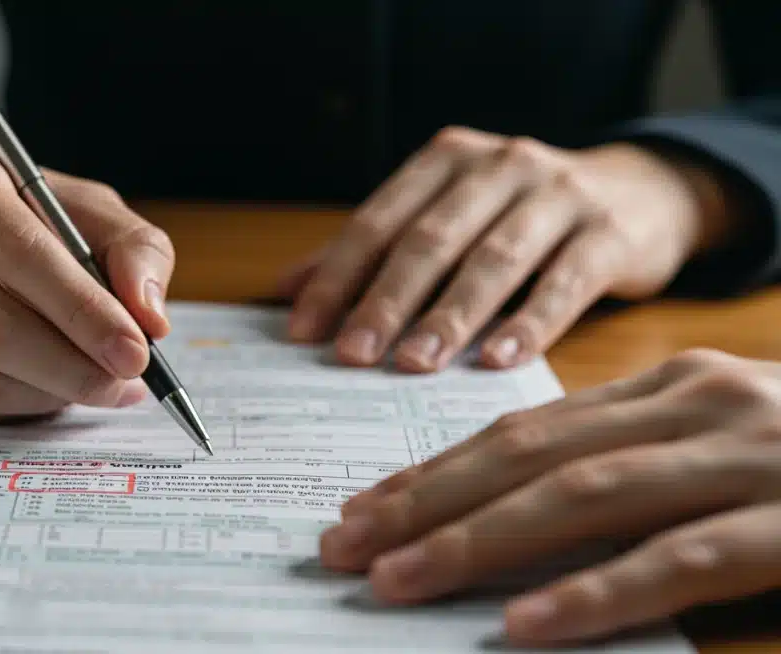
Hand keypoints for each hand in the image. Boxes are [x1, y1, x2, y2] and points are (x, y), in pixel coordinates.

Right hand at [0, 145, 174, 420]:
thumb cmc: (8, 218)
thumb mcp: (78, 208)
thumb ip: (132, 248)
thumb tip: (151, 316)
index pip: (20, 253)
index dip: (84, 311)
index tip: (138, 352)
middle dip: (73, 368)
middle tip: (123, 385)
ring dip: (46, 395)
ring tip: (89, 385)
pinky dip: (8, 407)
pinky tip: (35, 387)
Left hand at [282, 126, 732, 371]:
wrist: (644, 193)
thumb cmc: (522, 216)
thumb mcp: (450, 217)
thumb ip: (375, 251)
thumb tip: (289, 291)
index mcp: (448, 159)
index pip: (379, 221)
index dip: (337, 276)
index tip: (303, 331)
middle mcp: (501, 165)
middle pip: (430, 240)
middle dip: (385, 301)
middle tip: (351, 356)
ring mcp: (560, 195)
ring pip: (493, 260)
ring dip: (449, 316)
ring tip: (413, 365)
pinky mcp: (610, 233)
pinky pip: (564, 283)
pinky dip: (528, 323)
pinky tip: (496, 361)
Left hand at [318, 348, 780, 646]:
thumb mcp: (717, 451)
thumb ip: (631, 474)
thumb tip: (525, 529)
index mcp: (670, 387)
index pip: (521, 427)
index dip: (433, 469)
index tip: (361, 507)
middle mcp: (698, 405)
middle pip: (528, 455)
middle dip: (424, 502)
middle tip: (341, 545)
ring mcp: (752, 458)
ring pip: (585, 498)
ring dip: (478, 542)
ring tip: (396, 580)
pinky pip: (681, 560)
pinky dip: (599, 593)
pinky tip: (527, 626)